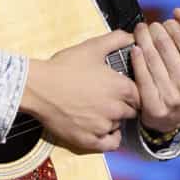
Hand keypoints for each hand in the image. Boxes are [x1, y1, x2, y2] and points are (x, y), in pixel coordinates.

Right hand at [21, 30, 139, 151]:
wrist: (39, 87)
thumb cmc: (64, 67)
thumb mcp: (91, 47)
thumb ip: (115, 39)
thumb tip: (132, 35)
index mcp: (121, 87)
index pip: (140, 94)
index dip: (132, 92)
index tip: (122, 90)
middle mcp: (116, 109)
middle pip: (131, 111)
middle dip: (123, 105)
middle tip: (109, 99)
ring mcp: (103, 126)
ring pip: (118, 125)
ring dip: (113, 119)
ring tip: (99, 110)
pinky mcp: (89, 140)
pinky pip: (110, 144)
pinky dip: (110, 138)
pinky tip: (104, 130)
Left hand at [129, 8, 179, 135]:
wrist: (175, 116)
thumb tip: (179, 13)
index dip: (172, 26)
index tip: (166, 22)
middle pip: (165, 46)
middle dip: (155, 30)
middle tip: (150, 26)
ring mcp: (172, 97)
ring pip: (151, 59)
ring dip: (143, 39)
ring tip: (140, 31)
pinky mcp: (154, 106)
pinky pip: (142, 76)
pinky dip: (137, 59)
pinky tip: (135, 49)